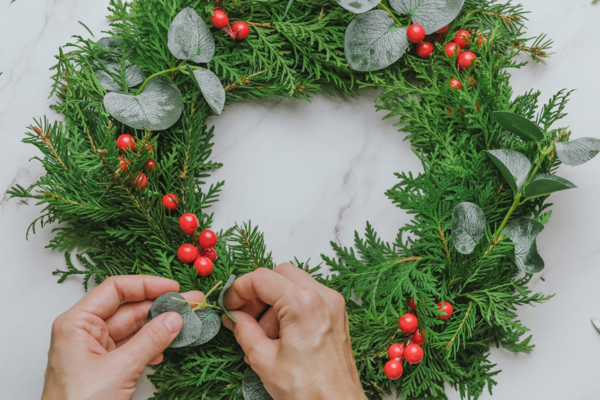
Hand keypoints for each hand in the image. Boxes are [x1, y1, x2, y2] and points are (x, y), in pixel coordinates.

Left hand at [42, 275, 203, 399]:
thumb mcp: (118, 370)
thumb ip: (149, 341)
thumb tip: (174, 318)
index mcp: (77, 324)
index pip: (115, 290)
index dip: (146, 285)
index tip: (173, 288)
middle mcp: (85, 332)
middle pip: (128, 308)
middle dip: (160, 306)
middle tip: (191, 302)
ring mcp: (96, 350)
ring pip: (134, 328)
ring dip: (160, 326)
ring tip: (187, 322)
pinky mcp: (106, 367)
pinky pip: (133, 347)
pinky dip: (152, 345)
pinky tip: (167, 347)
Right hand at [222, 263, 366, 399]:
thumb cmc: (308, 391)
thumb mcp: (263, 359)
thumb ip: (244, 330)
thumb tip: (233, 316)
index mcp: (303, 303)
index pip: (261, 278)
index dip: (239, 289)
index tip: (228, 305)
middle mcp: (322, 296)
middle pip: (280, 273)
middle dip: (258, 292)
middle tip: (245, 316)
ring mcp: (333, 304)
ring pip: (295, 283)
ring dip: (274, 302)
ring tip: (264, 335)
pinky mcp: (337, 314)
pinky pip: (308, 297)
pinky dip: (290, 308)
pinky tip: (281, 335)